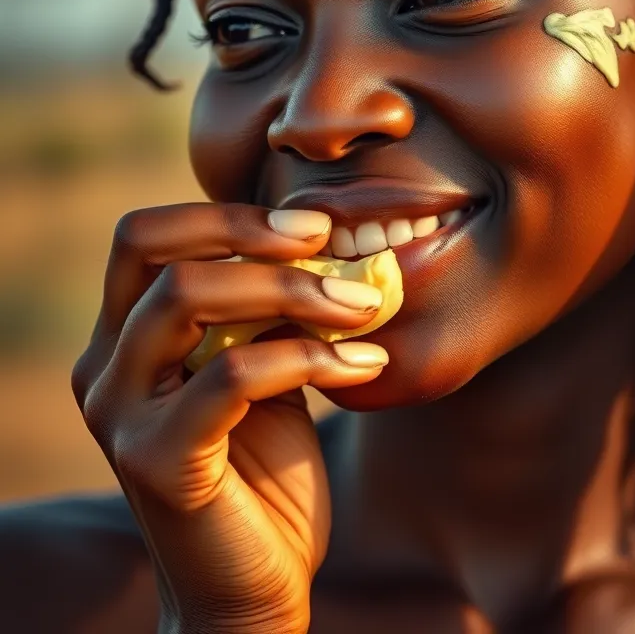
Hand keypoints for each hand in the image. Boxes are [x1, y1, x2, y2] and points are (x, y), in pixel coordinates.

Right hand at [71, 204, 389, 632]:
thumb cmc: (265, 470)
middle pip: (156, 251)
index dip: (228, 215)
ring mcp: (120, 413)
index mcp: (127, 338)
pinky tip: (363, 366)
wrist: (254, 583)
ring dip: (292, 289)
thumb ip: (273, 312)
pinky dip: (309, 355)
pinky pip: (234, 373)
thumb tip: (330, 241)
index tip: (314, 224)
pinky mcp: (155, 458)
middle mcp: (106, 366)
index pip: (148, 235)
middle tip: (329, 241)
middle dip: (250, 231)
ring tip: (363, 307)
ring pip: (190, 296)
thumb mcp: (268, 369)